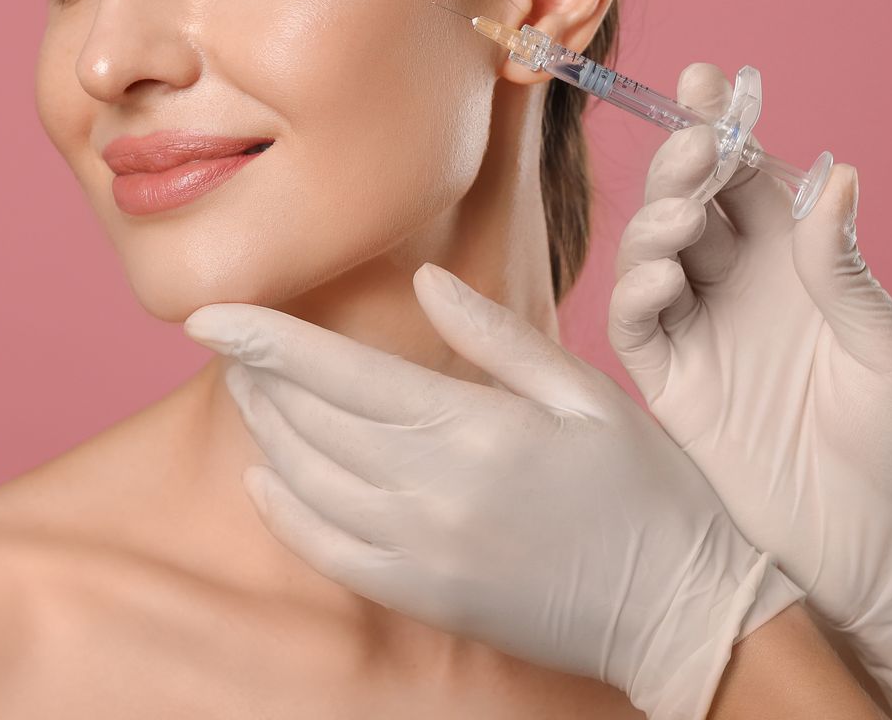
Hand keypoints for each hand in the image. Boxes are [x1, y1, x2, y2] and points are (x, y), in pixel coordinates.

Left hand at [183, 266, 803, 719]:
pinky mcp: (422, 598)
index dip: (266, 339)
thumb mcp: (585, 393)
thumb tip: (423, 282)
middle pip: (308, 423)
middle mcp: (434, 492)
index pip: (339, 373)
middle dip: (257, 376)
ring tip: (249, 391)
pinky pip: (325, 552)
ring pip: (305, 483)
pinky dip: (282, 510)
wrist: (681, 609)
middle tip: (233, 340)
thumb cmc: (645, 490)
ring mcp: (422, 553)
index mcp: (475, 429)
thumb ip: (496, 337)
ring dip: (263, 433)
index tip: (210, 312)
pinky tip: (265, 477)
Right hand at [610, 61, 891, 718]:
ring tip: (681, 214)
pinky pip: (636, 327)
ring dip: (657, 222)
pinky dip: (637, 294)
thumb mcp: (889, 350)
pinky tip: (661, 279)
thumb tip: (834, 175)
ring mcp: (704, 336)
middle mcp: (743, 290)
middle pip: (692, 203)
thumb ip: (841, 269)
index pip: (750, 179)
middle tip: (694, 144)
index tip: (707, 79)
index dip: (726, 127)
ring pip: (653, 254)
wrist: (885, 553)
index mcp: (800, 267)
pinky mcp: (674, 387)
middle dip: (683, 163)